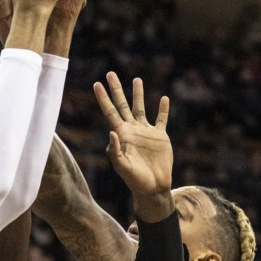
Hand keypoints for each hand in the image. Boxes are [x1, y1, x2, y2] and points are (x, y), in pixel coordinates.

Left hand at [94, 73, 172, 202]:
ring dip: (138, 94)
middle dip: (117, 89)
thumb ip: (115, 151)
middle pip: (122, 105)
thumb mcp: (122, 166)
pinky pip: (161, 120)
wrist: (153, 186)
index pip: (110, 112)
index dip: (103, 98)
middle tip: (110, 73)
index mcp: (121, 134)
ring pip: (140, 108)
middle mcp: (132, 130)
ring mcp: (146, 132)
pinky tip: (164, 99)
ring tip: (137, 79)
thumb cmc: (135, 179)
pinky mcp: (160, 136)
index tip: (96, 84)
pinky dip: (163, 110)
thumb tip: (111, 132)